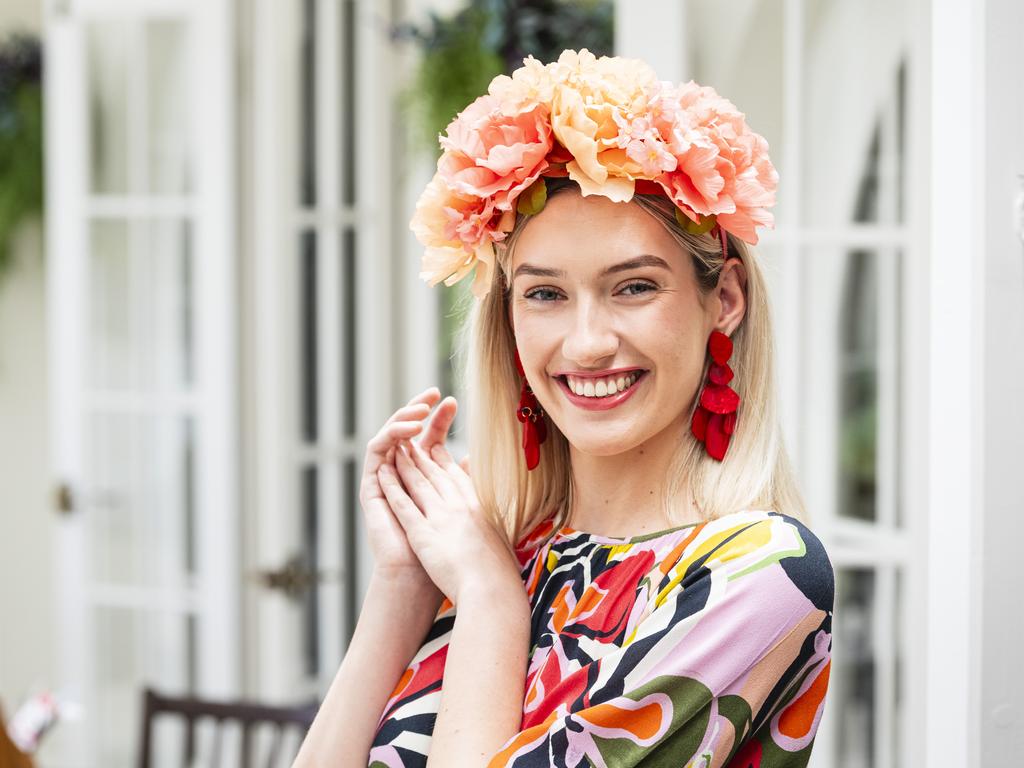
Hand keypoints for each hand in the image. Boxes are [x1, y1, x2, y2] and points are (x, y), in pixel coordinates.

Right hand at [360, 387, 460, 587]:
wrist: (421, 575)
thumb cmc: (444, 549)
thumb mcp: (458, 506)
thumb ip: (462, 480)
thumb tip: (476, 458)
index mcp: (423, 476)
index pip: (429, 438)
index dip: (438, 419)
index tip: (451, 401)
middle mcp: (402, 473)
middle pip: (409, 433)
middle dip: (420, 410)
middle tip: (434, 393)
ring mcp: (386, 478)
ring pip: (391, 436)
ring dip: (405, 418)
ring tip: (421, 410)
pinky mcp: (372, 486)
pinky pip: (376, 453)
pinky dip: (389, 438)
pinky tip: (407, 431)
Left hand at [377, 424, 520, 604]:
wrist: (492, 590)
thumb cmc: (500, 574)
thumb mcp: (502, 541)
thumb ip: (494, 527)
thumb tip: (494, 524)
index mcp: (479, 507)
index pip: (457, 477)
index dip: (444, 460)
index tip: (436, 448)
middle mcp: (460, 506)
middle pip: (436, 474)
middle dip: (421, 455)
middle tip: (410, 442)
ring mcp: (441, 517)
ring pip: (418, 483)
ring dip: (404, 464)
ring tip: (395, 450)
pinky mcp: (423, 532)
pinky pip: (403, 504)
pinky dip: (392, 486)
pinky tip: (382, 474)